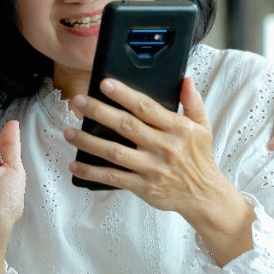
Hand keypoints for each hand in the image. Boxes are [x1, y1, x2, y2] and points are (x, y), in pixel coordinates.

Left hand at [66, 77, 252, 263]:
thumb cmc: (200, 158)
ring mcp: (152, 168)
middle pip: (126, 126)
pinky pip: (113, 178)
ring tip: (68, 132)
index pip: (146, 107)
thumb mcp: (203, 127)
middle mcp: (164, 147)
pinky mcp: (144, 187)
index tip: (105, 84)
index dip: (125, 94)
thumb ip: (192, 101)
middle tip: (78, 102)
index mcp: (177, 129)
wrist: (204, 195)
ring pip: (115, 153)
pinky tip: (76, 164)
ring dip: (89, 142)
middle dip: (99, 112)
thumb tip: (185, 78)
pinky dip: (93, 171)